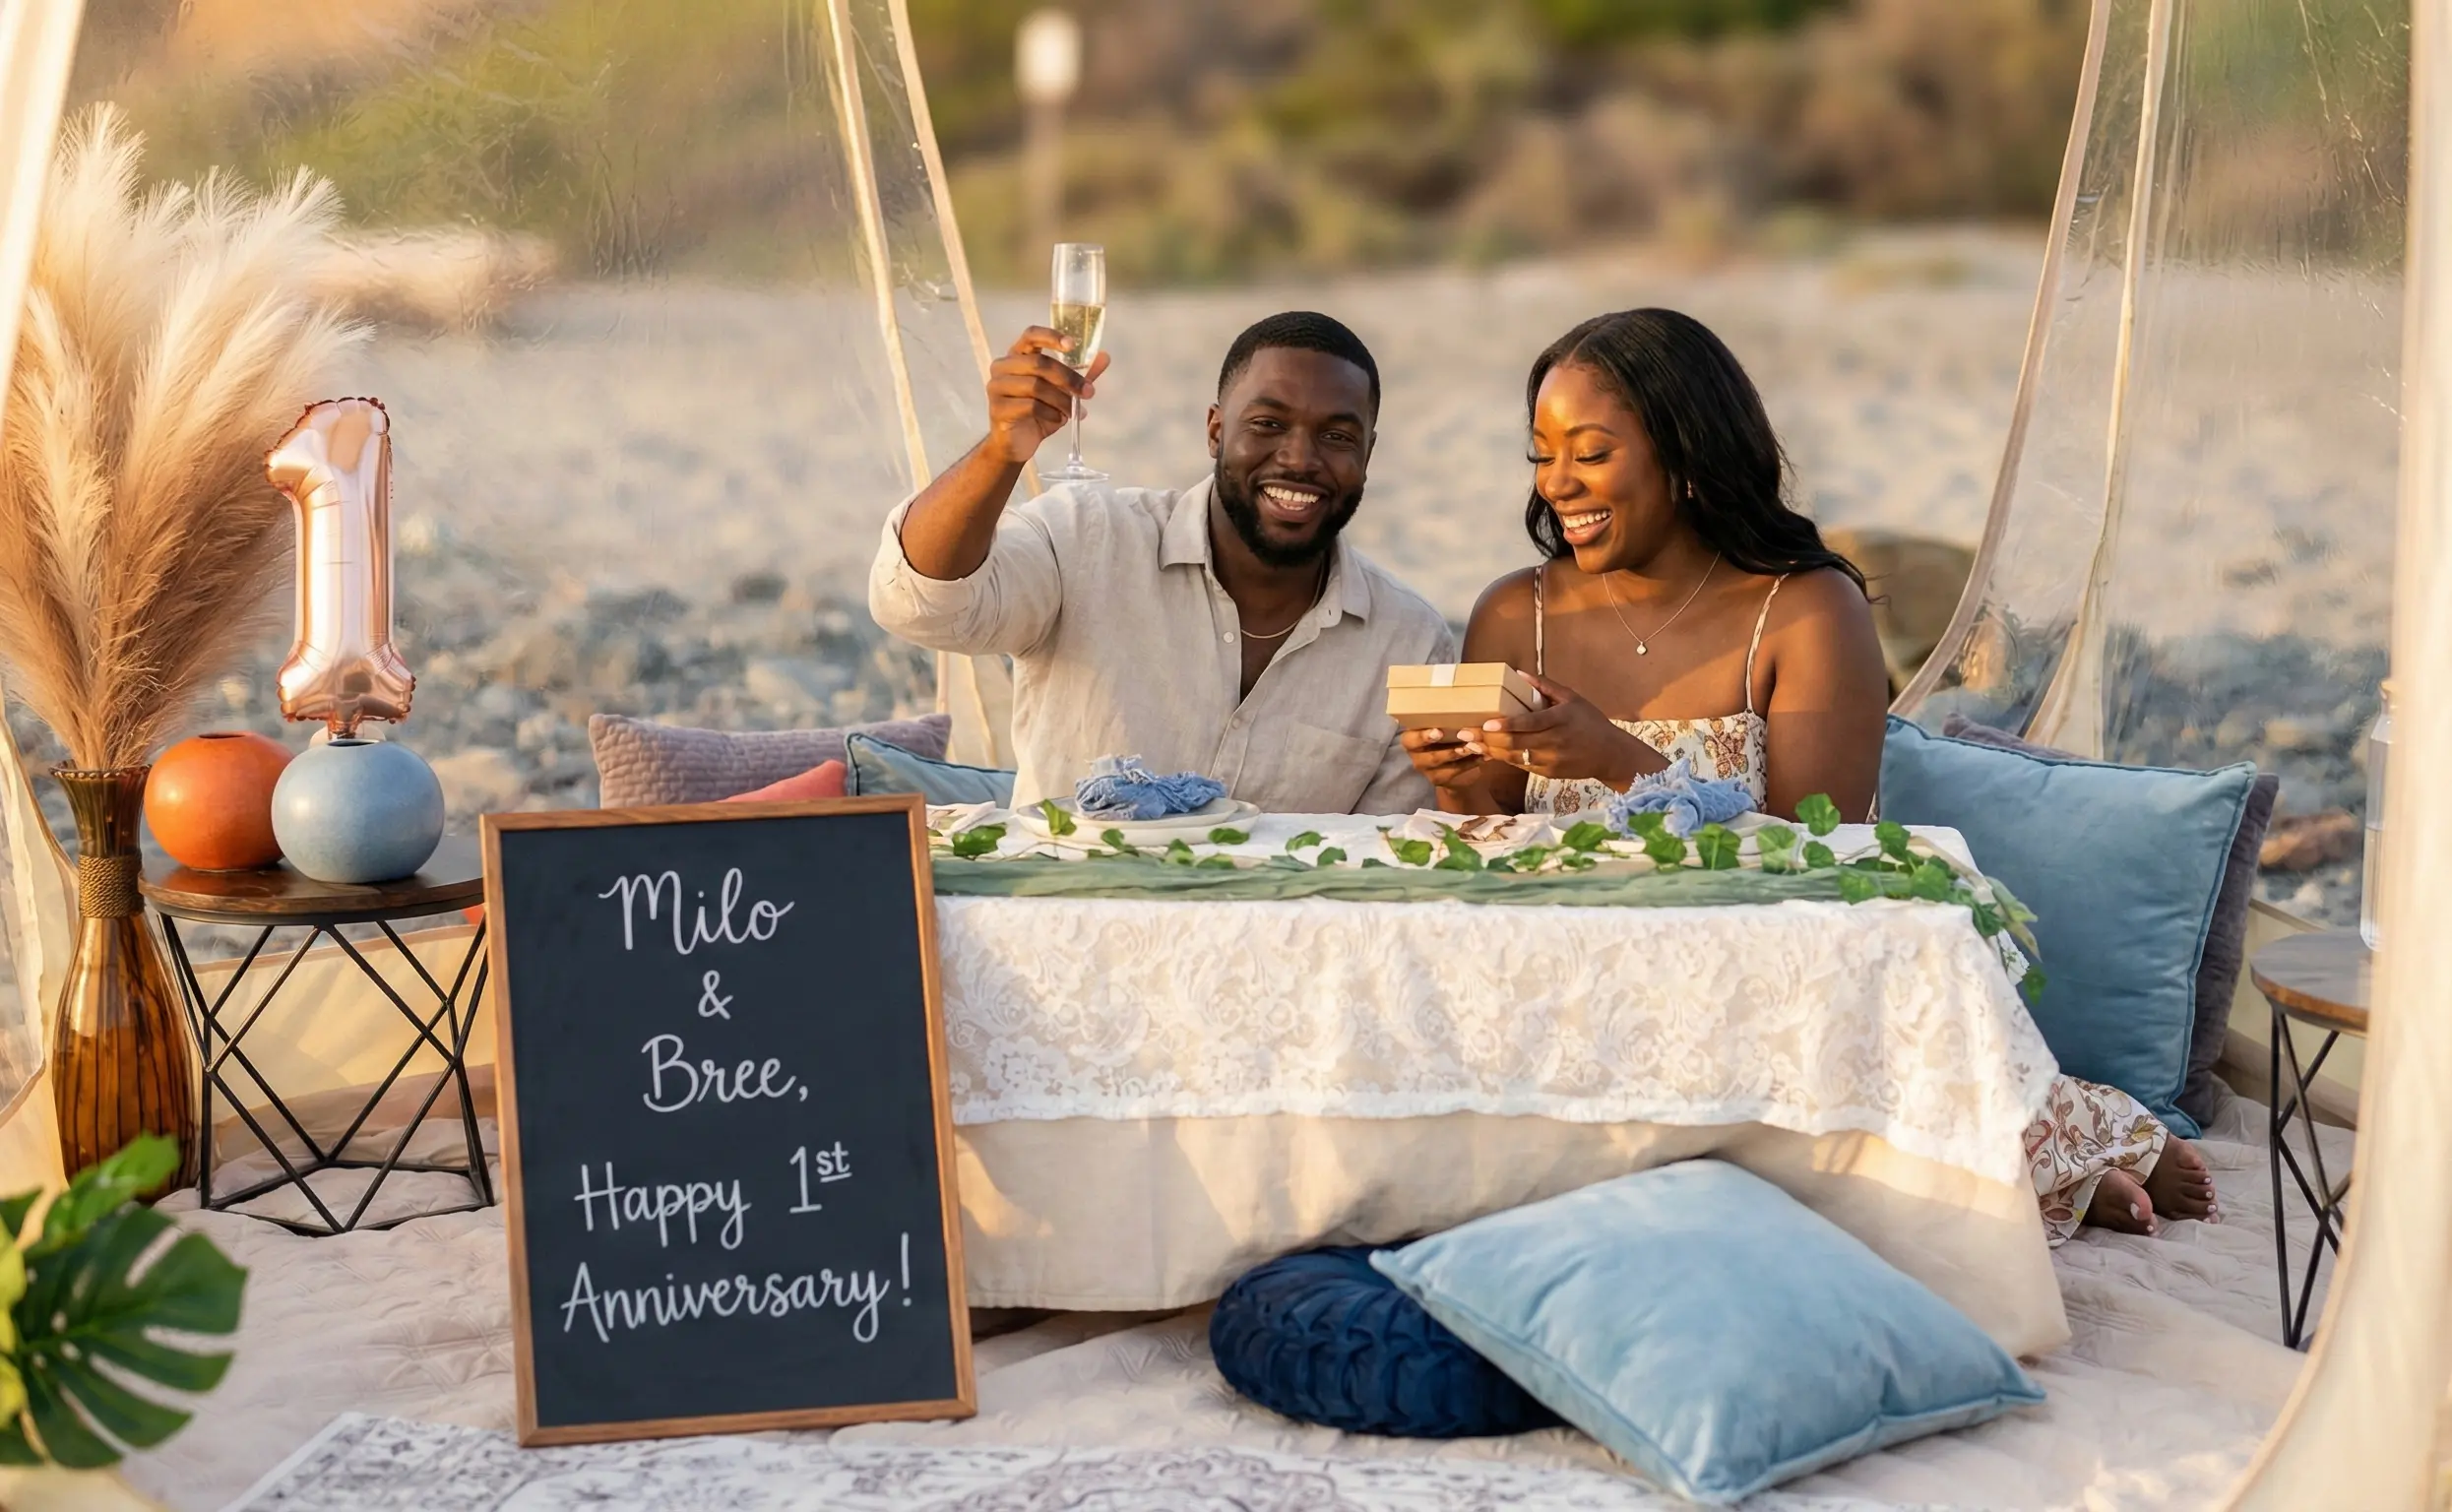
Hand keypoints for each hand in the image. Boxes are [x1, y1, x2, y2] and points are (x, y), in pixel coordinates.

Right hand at [985, 327, 1110, 465]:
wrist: (1016, 444)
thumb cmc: (1037, 413)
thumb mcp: (1062, 392)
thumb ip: (1080, 374)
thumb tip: (1104, 356)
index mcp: (1017, 355)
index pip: (1031, 335)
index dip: (1051, 337)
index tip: (1072, 344)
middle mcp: (1003, 367)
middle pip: (1039, 363)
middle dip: (1069, 378)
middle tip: (1088, 392)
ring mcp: (997, 387)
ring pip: (1036, 386)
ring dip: (1062, 400)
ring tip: (1073, 411)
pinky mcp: (998, 408)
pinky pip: (1031, 406)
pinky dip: (1051, 413)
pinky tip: (1058, 419)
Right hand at [1399, 725, 1490, 789]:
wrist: (1436, 757)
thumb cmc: (1435, 732)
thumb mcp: (1432, 724)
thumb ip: (1438, 718)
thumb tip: (1455, 697)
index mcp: (1410, 740)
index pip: (1411, 740)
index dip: (1423, 737)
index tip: (1438, 731)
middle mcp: (1417, 757)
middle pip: (1431, 757)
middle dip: (1448, 751)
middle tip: (1464, 744)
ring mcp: (1429, 770)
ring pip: (1447, 767)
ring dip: (1463, 756)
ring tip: (1477, 748)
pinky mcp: (1441, 778)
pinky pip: (1458, 770)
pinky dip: (1473, 762)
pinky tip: (1485, 755)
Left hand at [1464, 673, 1652, 787]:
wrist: (1610, 754)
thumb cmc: (1590, 721)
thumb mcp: (1572, 698)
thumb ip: (1546, 686)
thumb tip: (1520, 674)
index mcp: (1560, 720)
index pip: (1530, 724)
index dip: (1507, 725)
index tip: (1486, 723)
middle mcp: (1555, 742)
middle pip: (1516, 743)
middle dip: (1487, 739)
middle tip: (1464, 733)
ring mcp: (1551, 761)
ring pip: (1515, 757)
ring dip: (1490, 751)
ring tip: (1470, 743)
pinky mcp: (1548, 773)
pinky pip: (1521, 765)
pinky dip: (1504, 758)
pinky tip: (1488, 751)